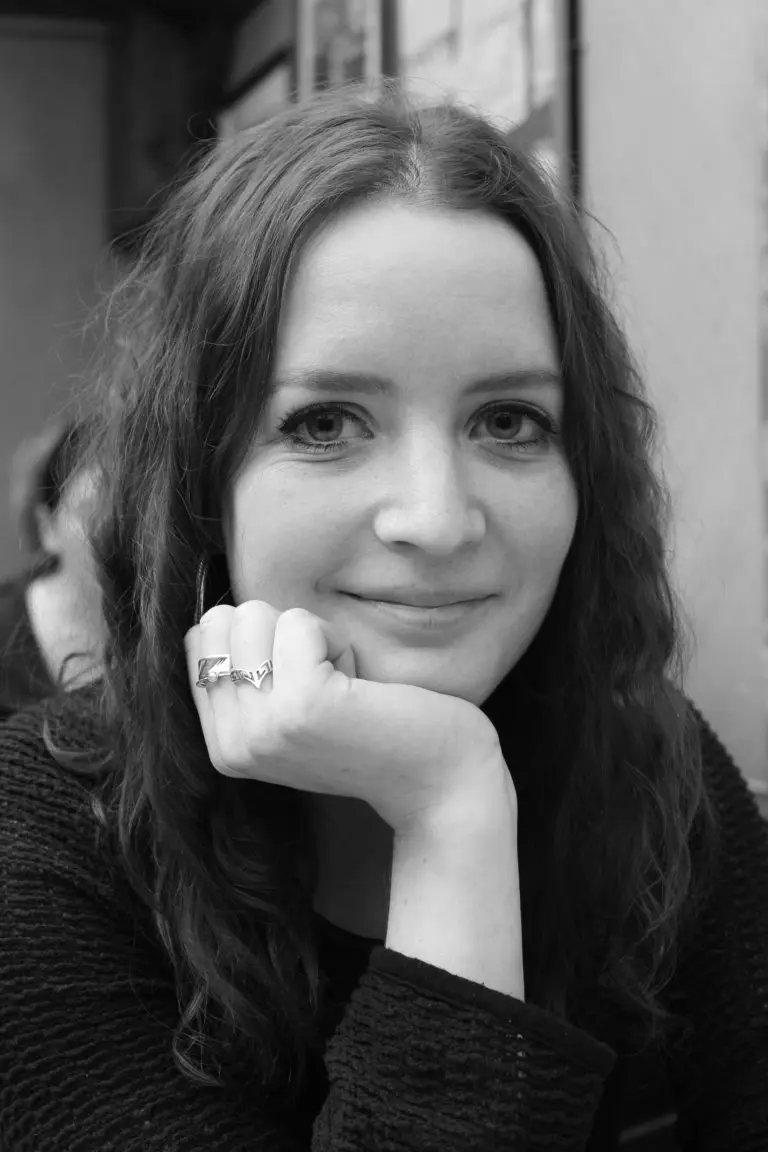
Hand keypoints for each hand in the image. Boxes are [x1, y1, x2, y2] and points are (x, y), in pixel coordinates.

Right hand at [184, 601, 507, 835]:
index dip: (258, 637)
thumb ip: (249, 678)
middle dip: (281, 631)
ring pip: (254, 615)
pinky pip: (298, 622)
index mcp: (223, 746)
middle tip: (328, 682)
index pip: (199, 640)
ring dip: (312, 636)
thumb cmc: (375, 731)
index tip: (303, 681)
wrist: (439, 784)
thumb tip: (218, 615)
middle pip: (222, 621)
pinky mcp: (302, 705)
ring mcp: (262, 728)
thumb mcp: (292, 712)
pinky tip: (359, 685)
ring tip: (344, 686)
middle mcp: (232, 744)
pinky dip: (336, 639)